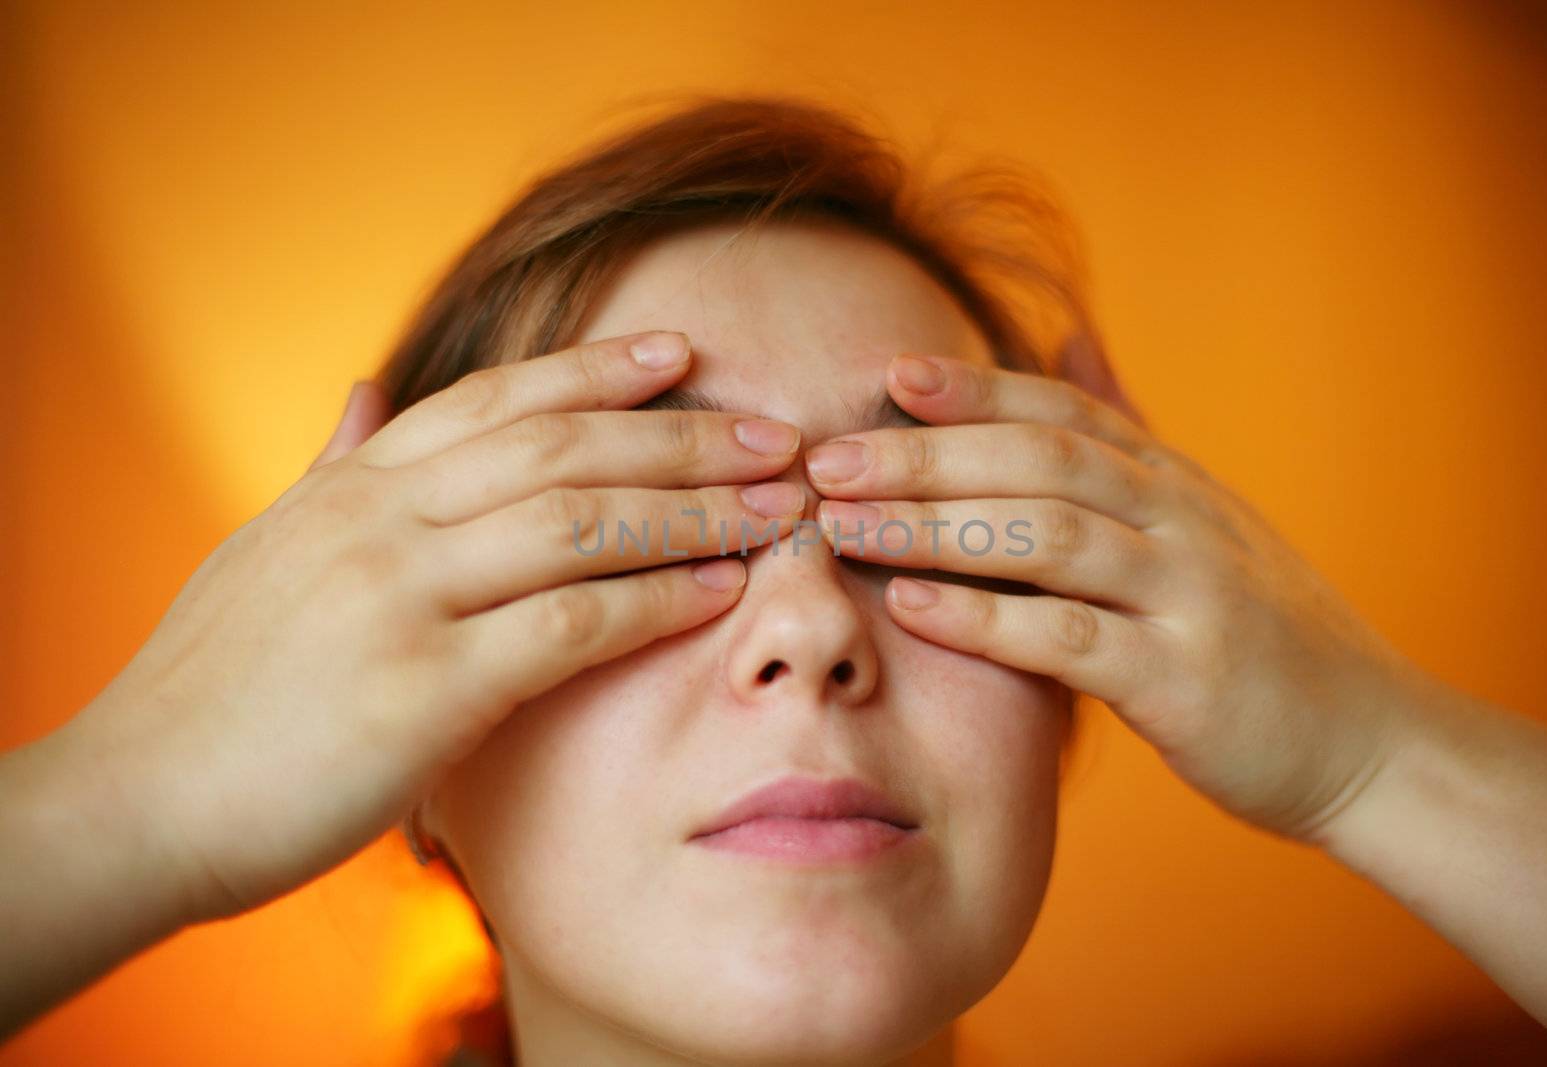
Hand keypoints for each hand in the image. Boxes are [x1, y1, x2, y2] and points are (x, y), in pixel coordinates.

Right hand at [67, 331, 804, 920]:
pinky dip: (654, 601)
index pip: (495, 399)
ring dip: (693, 512)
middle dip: (682, 437)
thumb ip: (331, 470)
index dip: (597, 370)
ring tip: (777, 509)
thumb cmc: (209, 688)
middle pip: (560, 448)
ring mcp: (397, 597)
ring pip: (578, 522)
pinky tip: (720, 594)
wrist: (132, 800)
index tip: (683, 354)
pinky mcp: (419, 687)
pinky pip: (568, 624)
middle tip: (777, 435)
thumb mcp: (264, 549)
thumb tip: (366, 392)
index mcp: (350, 488)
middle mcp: (377, 521)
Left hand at [804, 352, 1423, 838]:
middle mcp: (1182, 520)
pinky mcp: (1183, 680)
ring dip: (936, 526)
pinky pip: (1069, 639)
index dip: (974, 390)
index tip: (888, 374)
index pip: (1062, 414)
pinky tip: (912, 608)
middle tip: (828, 460)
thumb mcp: (1204, 517)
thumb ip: (1130, 430)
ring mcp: (1187, 596)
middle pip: (1040, 462)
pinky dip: (986, 619)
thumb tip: (1068, 336)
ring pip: (1047, 537)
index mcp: (1175, 481)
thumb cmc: (1264, 632)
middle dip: (928, 454)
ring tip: (845, 525)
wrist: (1369, 741)